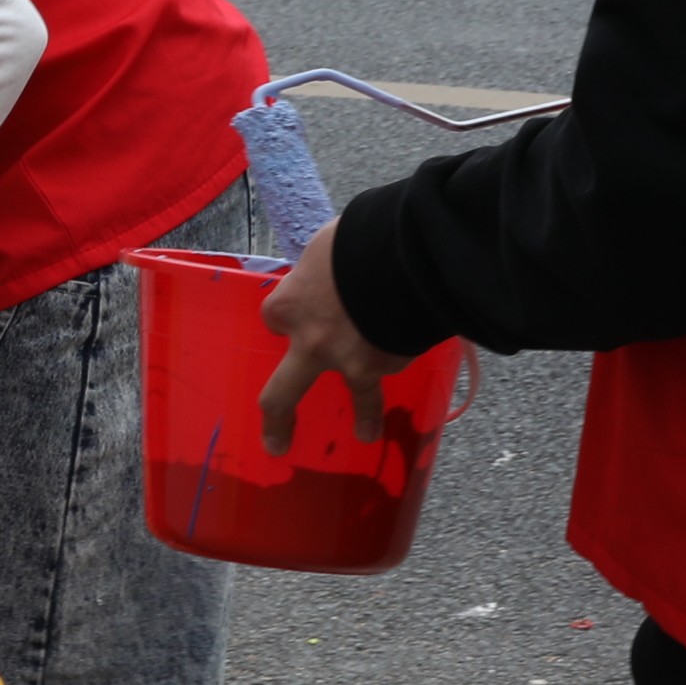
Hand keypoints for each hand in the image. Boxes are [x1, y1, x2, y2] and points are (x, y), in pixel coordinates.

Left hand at [256, 239, 391, 455]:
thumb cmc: (356, 240)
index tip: (298, 316)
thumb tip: (334, 271)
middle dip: (277, 421)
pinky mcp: (382, 365)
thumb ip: (321, 270)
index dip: (289, 317)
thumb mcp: (326, 246)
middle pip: (281, 395)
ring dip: (363, 418)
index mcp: (288, 306)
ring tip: (366, 434)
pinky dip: (399, 370)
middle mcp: (310, 342)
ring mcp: (346, 360)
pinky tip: (410, 365)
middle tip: (275, 443)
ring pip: (356, 397)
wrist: (400, 258)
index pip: (276, 319)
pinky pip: (390, 370)